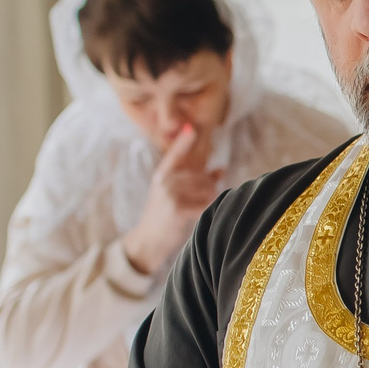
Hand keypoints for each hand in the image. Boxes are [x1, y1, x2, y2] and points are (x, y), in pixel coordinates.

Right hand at [120, 124, 221, 273]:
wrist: (148, 241)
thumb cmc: (164, 218)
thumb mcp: (172, 195)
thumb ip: (193, 181)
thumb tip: (220, 169)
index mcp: (161, 175)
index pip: (175, 154)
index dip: (184, 141)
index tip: (192, 127)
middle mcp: (164, 181)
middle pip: (201, 175)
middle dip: (209, 187)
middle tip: (202, 200)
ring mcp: (170, 194)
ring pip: (206, 189)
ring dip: (209, 199)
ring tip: (196, 209)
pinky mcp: (178, 209)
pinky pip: (205, 205)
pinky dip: (207, 210)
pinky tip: (199, 216)